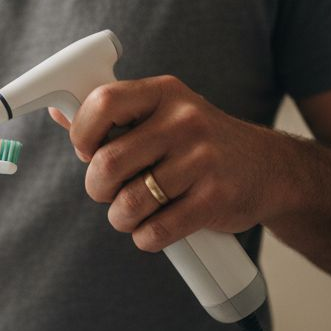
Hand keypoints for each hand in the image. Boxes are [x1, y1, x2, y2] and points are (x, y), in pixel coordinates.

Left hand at [51, 75, 292, 251]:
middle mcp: (185, 120)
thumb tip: (58, 113)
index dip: (82, 134)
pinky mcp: (215, 199)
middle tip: (108, 191)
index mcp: (164, 93)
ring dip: (121, 218)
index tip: (87, 151)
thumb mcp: (162, 114)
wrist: (271, 169)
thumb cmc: (199, 144)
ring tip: (133, 213)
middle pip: (108, 162)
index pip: (103, 101)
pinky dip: (145, 238)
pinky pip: (156, 231)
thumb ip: (113, 116)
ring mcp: (203, 160)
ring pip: (129, 203)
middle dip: (97, 187)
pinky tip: (155, 228)